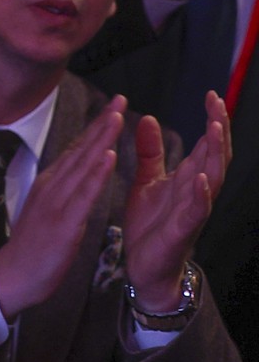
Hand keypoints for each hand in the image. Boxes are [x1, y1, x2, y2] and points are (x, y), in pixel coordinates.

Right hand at [0, 102, 123, 318]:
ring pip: (83, 164)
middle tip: (119, 98)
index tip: (113, 106)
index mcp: (50, 184)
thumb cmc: (34, 247)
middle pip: (81, 149)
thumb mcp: (47, 211)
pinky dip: (97, 172)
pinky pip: (84, 193)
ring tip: (117, 116)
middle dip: (102, 123)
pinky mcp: (64, 221)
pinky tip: (108, 156)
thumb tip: (77, 173)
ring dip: (100, 138)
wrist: (14, 276)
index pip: (77, 150)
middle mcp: (52, 186)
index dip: (96, 127)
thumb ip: (62, 191)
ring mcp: (56, 202)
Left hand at [124, 96, 228, 310]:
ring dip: (215, 155)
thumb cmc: (150, 224)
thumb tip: (149, 118)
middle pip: (215, 156)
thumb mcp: (147, 181)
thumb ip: (150, 153)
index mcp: (187, 178)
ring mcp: (192, 211)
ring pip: (213, 179)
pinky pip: (196, 211)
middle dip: (219, 130)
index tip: (211, 95)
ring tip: (215, 130)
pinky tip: (201, 178)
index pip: (205, 144)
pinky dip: (201, 194)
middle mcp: (195, 192)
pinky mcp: (181, 230)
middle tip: (218, 104)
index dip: (212, 121)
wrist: (143, 266)